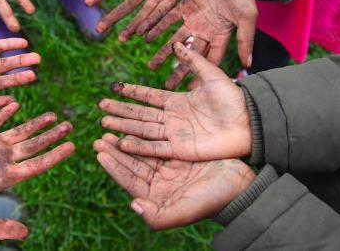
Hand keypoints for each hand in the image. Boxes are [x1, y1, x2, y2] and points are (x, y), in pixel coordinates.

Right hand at [0, 103, 73, 239]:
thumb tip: (24, 234)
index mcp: (6, 177)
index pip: (38, 164)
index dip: (55, 155)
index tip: (72, 146)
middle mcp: (2, 160)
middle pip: (34, 145)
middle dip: (52, 135)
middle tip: (69, 125)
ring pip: (20, 131)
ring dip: (36, 123)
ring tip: (53, 115)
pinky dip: (7, 111)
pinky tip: (16, 103)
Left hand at [94, 133, 253, 229]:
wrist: (239, 186)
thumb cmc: (212, 201)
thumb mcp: (185, 211)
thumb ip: (158, 216)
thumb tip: (134, 206)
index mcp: (156, 195)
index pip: (129, 179)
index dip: (113, 165)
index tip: (100, 152)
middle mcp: (159, 180)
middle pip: (132, 162)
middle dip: (115, 149)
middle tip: (100, 136)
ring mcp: (168, 165)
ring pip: (141, 149)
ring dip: (126, 137)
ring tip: (111, 125)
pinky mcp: (178, 151)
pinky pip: (156, 140)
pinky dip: (144, 132)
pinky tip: (135, 122)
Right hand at [99, 43, 250, 160]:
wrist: (249, 121)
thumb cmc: (234, 98)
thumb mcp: (211, 73)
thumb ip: (193, 60)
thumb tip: (176, 44)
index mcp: (179, 101)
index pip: (149, 96)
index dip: (132, 92)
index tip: (114, 87)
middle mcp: (173, 118)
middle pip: (141, 114)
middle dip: (121, 110)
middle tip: (101, 106)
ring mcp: (175, 135)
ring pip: (143, 131)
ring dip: (124, 127)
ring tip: (104, 123)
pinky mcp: (181, 150)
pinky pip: (155, 148)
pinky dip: (138, 146)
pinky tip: (121, 143)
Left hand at [147, 0, 256, 88]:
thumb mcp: (246, 15)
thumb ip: (245, 39)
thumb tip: (248, 64)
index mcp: (222, 34)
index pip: (211, 60)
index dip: (202, 75)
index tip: (191, 91)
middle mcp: (206, 30)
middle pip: (191, 55)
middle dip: (179, 70)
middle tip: (166, 86)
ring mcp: (193, 18)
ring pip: (176, 39)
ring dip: (164, 52)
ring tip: (151, 65)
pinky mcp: (182, 5)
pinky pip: (166, 19)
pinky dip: (157, 28)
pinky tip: (145, 38)